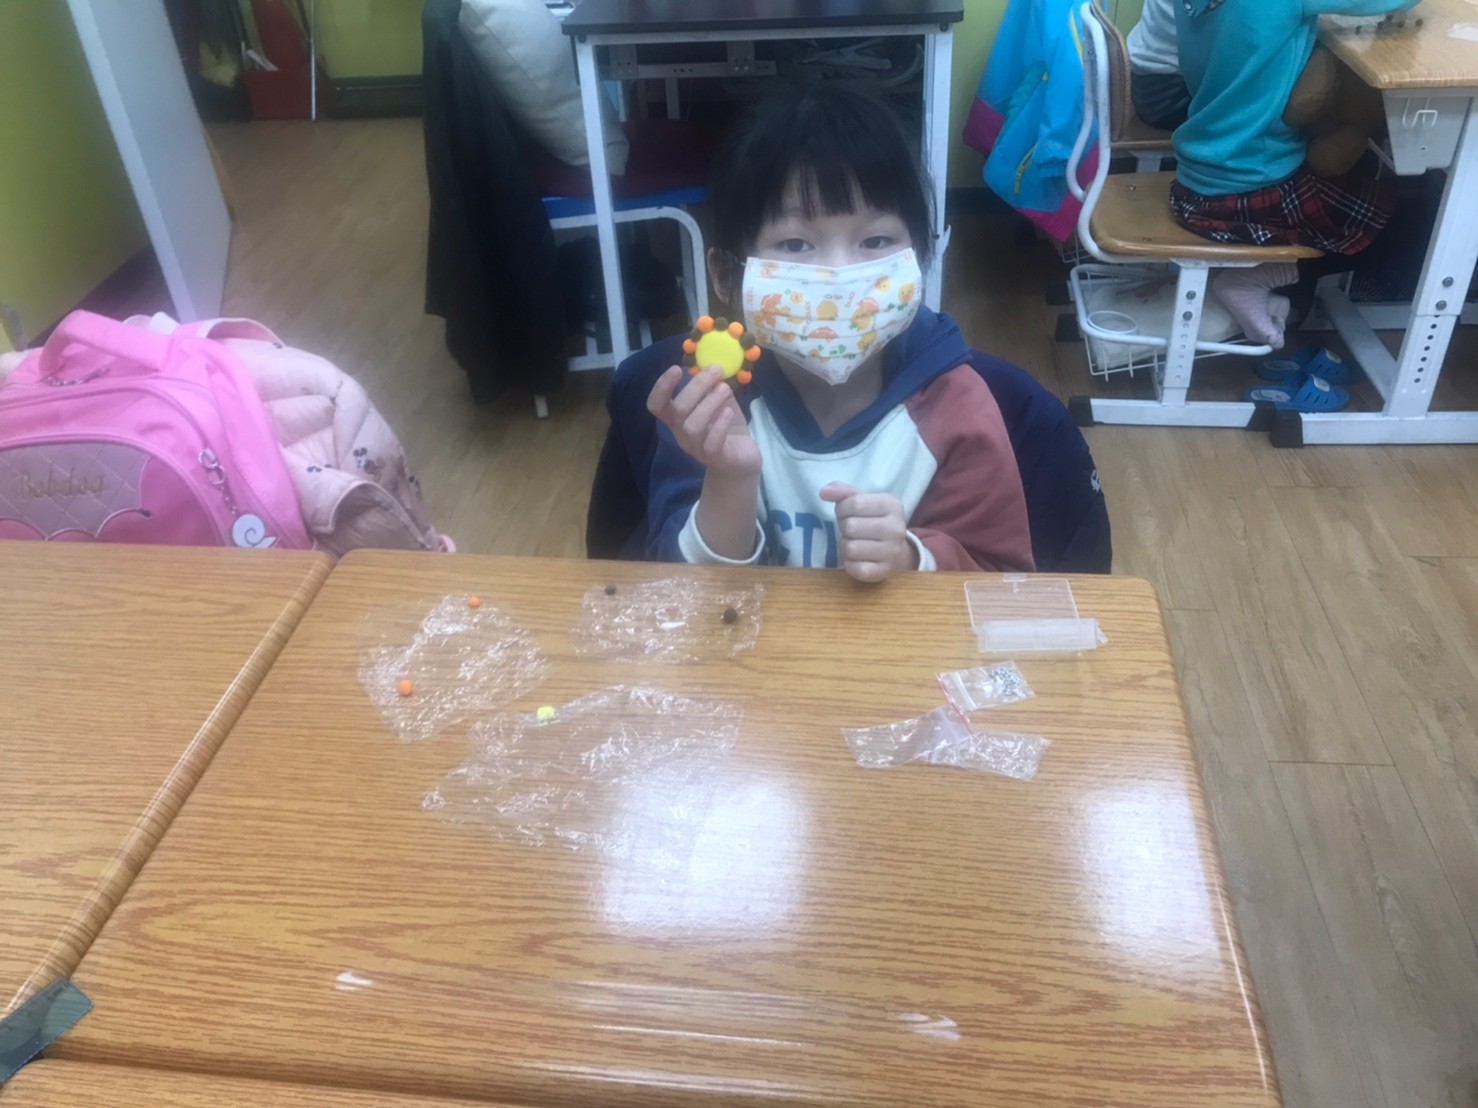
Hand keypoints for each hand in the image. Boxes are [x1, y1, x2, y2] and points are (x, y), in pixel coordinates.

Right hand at [647, 365, 761, 478]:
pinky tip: (729, 411)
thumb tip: (712, 365)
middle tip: (716, 369)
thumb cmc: (726, 426)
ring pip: (692, 425)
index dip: (662, 387)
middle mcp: (682, 433)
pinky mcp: (715, 457)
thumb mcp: (720, 401)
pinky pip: (711, 443)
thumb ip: (714, 386)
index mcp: (677, 418)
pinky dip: (720, 424)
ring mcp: (696, 448)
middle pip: (678, 409)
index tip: (676, 368)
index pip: (657, 405)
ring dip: (709, 402)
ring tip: (725, 388)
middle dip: (697, 385)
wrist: (743, 458)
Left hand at [819, 482, 916, 582]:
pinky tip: (856, 558)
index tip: (846, 513)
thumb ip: (842, 492)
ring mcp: (892, 552)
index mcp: (892, 505)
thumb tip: (824, 492)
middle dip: (844, 527)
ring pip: (851, 549)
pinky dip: (849, 564)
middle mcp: (896, 528)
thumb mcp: (860, 500)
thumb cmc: (871, 520)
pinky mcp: (884, 571)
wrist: (891, 549)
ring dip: (845, 546)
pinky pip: (855, 568)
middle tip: (851, 530)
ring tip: (854, 543)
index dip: (842, 509)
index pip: (855, 503)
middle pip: (851, 526)